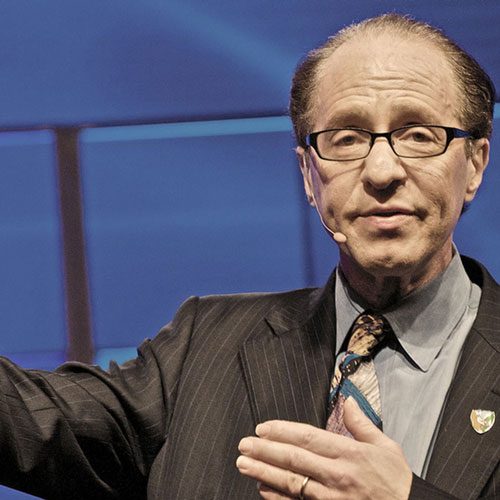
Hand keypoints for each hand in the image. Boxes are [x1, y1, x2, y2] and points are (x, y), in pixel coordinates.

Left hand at [236, 397, 411, 498]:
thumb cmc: (397, 482)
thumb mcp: (386, 447)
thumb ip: (361, 424)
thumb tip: (348, 401)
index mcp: (349, 454)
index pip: (308, 438)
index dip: (282, 431)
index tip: (263, 428)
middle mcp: (337, 475)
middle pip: (294, 459)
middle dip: (265, 451)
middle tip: (243, 445)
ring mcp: (332, 498)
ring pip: (291, 483)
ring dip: (264, 473)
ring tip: (244, 465)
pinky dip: (278, 498)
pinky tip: (263, 490)